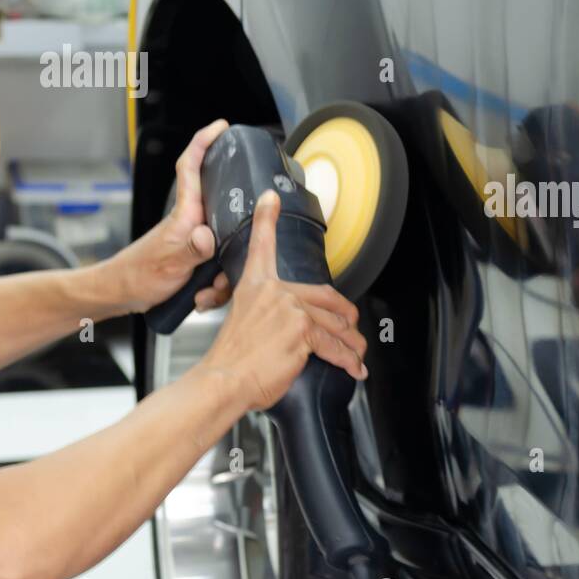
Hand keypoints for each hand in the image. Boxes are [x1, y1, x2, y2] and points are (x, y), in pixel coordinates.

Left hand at [108, 120, 231, 313]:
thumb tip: (207, 234)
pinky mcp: (196, 258)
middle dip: (238, 212)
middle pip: (221, 202)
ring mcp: (194, 239)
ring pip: (225, 242)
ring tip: (211, 291)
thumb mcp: (168, 264)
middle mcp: (192, 222)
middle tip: (256, 221)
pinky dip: (217, 284)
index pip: (191, 168)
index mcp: (185, 215)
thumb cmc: (138, 277)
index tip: (221, 126)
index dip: (204, 142)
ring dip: (224, 271)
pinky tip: (206, 297)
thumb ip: (191, 249)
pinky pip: (218, 265)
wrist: (120, 296)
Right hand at [198, 191, 367, 411]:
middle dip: (345, 314)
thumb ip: (267, 315)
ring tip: (356, 355)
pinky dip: (348, 361)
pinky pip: (335, 346)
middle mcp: (275, 291)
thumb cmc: (231, 360)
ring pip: (335, 324)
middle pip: (326, 296)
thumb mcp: (243, 324)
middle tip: (352, 326)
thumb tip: (286, 325)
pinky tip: (353, 368)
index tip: (271, 197)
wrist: (222, 381)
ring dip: (351, 344)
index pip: (263, 246)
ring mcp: (290, 309)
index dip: (267, 218)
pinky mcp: (302, 331)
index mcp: (257, 286)